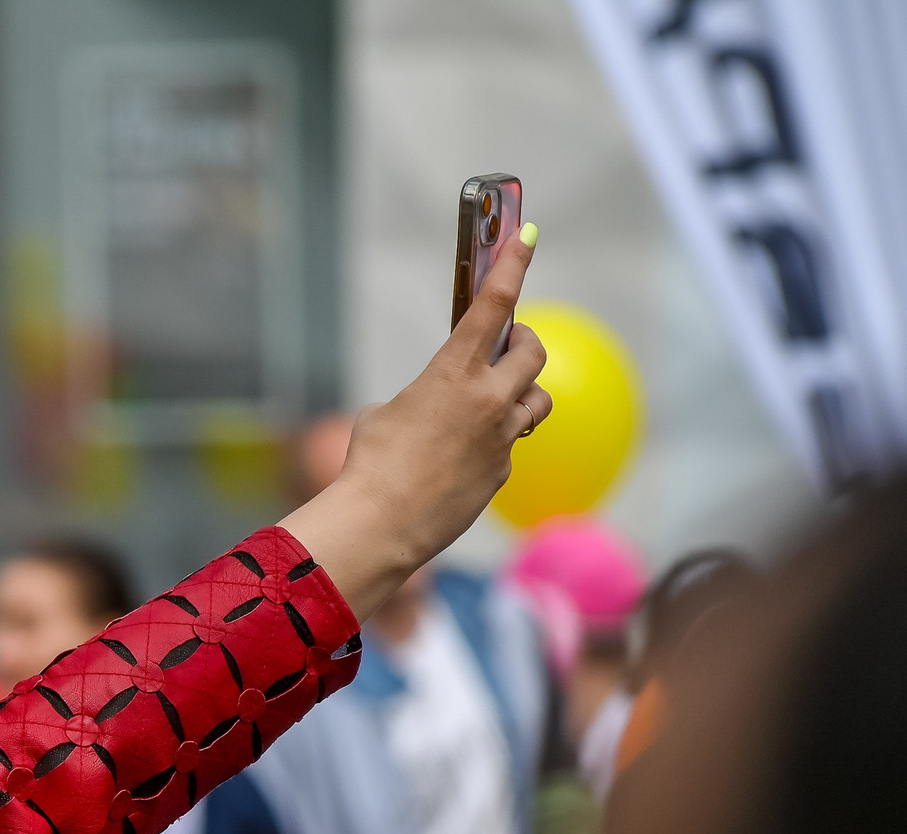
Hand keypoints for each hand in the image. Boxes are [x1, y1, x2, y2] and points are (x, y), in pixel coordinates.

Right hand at [282, 225, 551, 618]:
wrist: (382, 524)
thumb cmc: (370, 465)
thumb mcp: (384, 415)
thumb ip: (420, 398)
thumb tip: (435, 412)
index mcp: (453, 372)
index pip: (494, 303)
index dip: (513, 264)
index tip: (527, 235)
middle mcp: (488, 399)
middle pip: (533, 353)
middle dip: (524, 344)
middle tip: (511, 346)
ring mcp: (501, 438)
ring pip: (536, 402)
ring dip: (522, 395)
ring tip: (496, 405)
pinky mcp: (500, 473)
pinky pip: (508, 446)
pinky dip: (493, 443)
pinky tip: (460, 460)